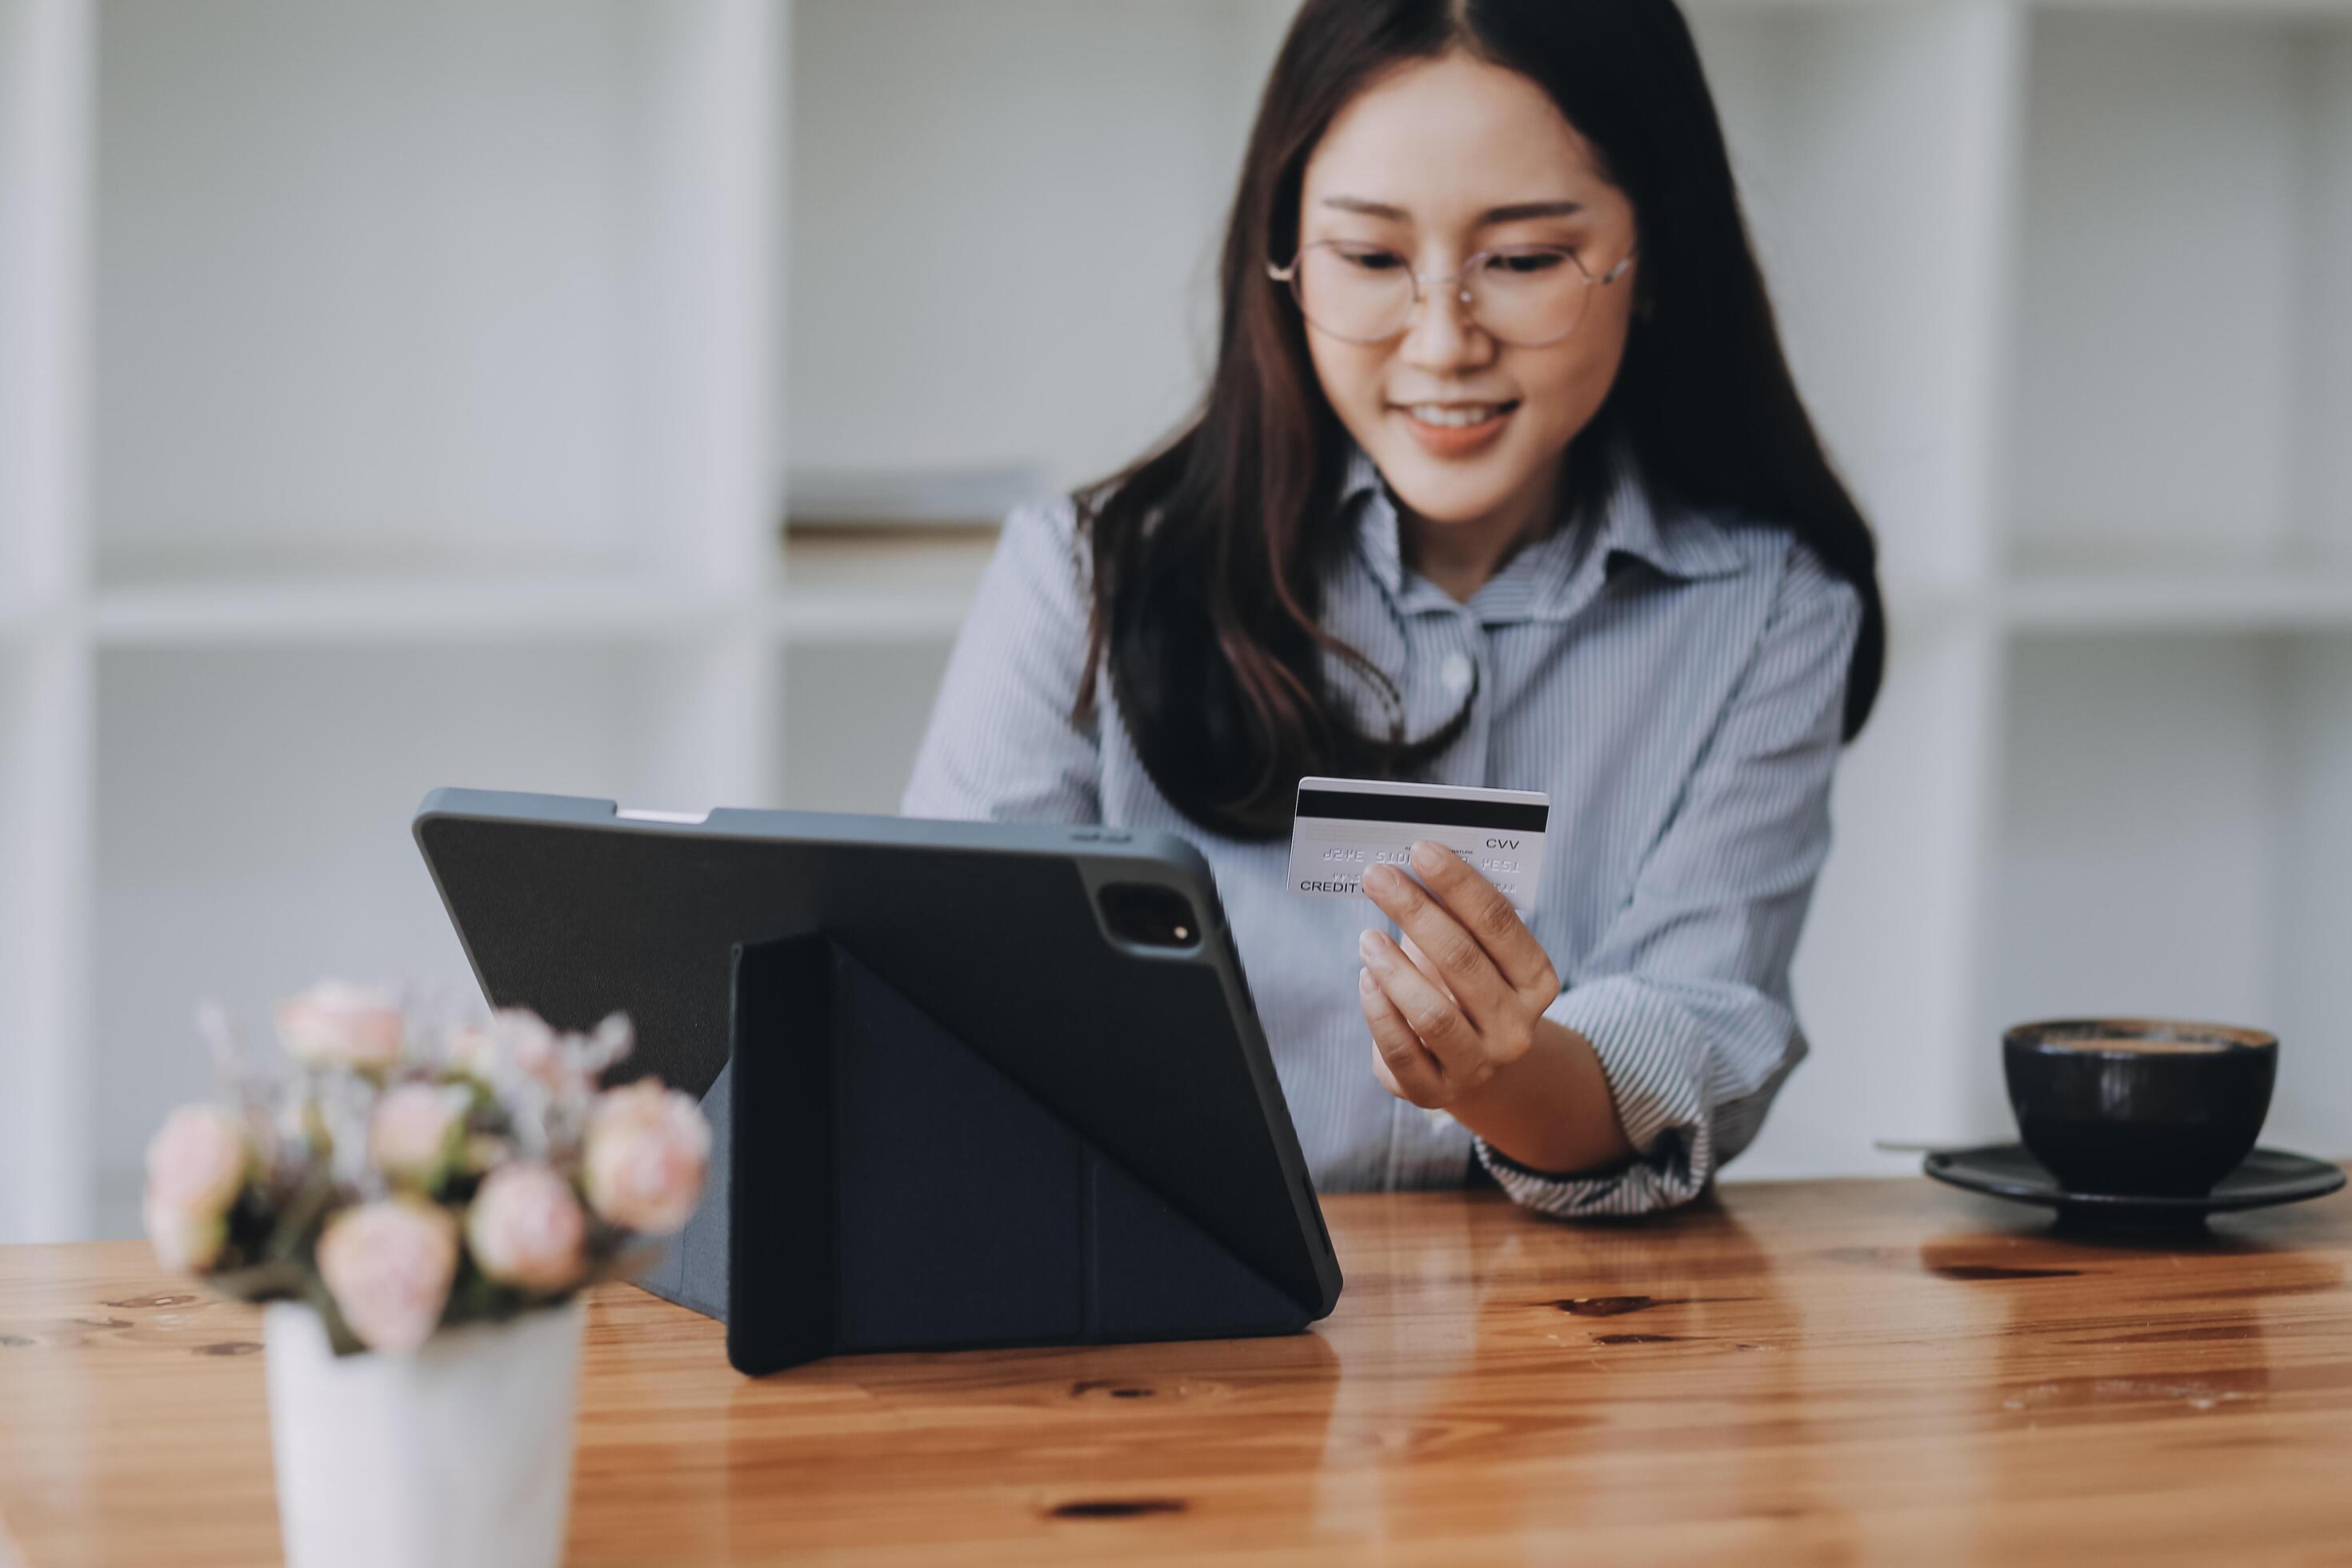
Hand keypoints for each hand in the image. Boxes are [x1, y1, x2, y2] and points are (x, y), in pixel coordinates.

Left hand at [1356, 840, 1560, 1109]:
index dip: (1460, 884)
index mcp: (1538, 981)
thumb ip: (1456, 915)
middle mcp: (1515, 1028)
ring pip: (1433, 1013)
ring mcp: (1478, 1065)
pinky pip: (1402, 1051)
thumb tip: (1411, 863)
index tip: (1422, 850)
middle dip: (1416, 912)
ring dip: (1395, 968)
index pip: (1500, 924)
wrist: (1471, 1064)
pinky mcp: (1435, 1091)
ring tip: (1366, 936)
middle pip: (1464, 961)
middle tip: (1379, 877)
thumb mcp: (1475, 952)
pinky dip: (1379, 1011)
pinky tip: (1365, 978)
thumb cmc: (1466, 987)